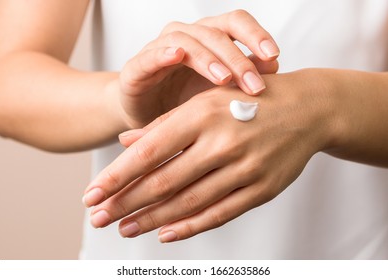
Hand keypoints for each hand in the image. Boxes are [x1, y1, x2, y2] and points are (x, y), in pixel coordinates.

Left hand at [83, 69, 338, 241]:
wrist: (307, 110)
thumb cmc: (250, 101)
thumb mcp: (206, 100)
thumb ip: (166, 124)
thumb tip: (126, 142)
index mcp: (204, 114)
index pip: (149, 151)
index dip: (116, 176)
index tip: (92, 194)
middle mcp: (223, 142)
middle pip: (164, 181)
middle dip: (126, 203)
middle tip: (99, 217)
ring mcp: (246, 168)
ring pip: (189, 202)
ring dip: (152, 219)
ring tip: (125, 228)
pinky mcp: (262, 188)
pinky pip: (220, 213)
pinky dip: (190, 226)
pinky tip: (166, 233)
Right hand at [114, 10, 278, 128]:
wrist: (148, 119)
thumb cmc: (186, 102)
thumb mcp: (220, 91)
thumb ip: (243, 75)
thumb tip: (274, 65)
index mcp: (209, 38)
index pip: (235, 24)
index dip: (255, 35)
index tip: (274, 57)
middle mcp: (186, 37)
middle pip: (215, 33)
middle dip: (237, 58)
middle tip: (254, 86)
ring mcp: (160, 49)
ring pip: (186, 41)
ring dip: (208, 59)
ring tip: (223, 79)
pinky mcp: (137, 67)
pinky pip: (151, 55)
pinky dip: (164, 53)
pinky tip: (177, 56)